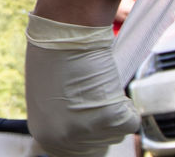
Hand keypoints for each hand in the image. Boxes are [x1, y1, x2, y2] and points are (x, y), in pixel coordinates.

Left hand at [24, 13, 139, 156]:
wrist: (66, 30)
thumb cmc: (56, 53)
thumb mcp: (48, 95)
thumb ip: (59, 117)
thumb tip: (76, 125)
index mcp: (44, 133)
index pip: (74, 152)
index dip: (88, 135)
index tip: (93, 120)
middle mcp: (62, 138)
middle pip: (98, 147)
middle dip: (103, 125)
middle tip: (99, 100)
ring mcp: (85, 130)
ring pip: (115, 132)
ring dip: (113, 111)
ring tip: (97, 85)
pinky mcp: (108, 119)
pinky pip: (130, 121)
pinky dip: (127, 105)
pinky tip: (109, 84)